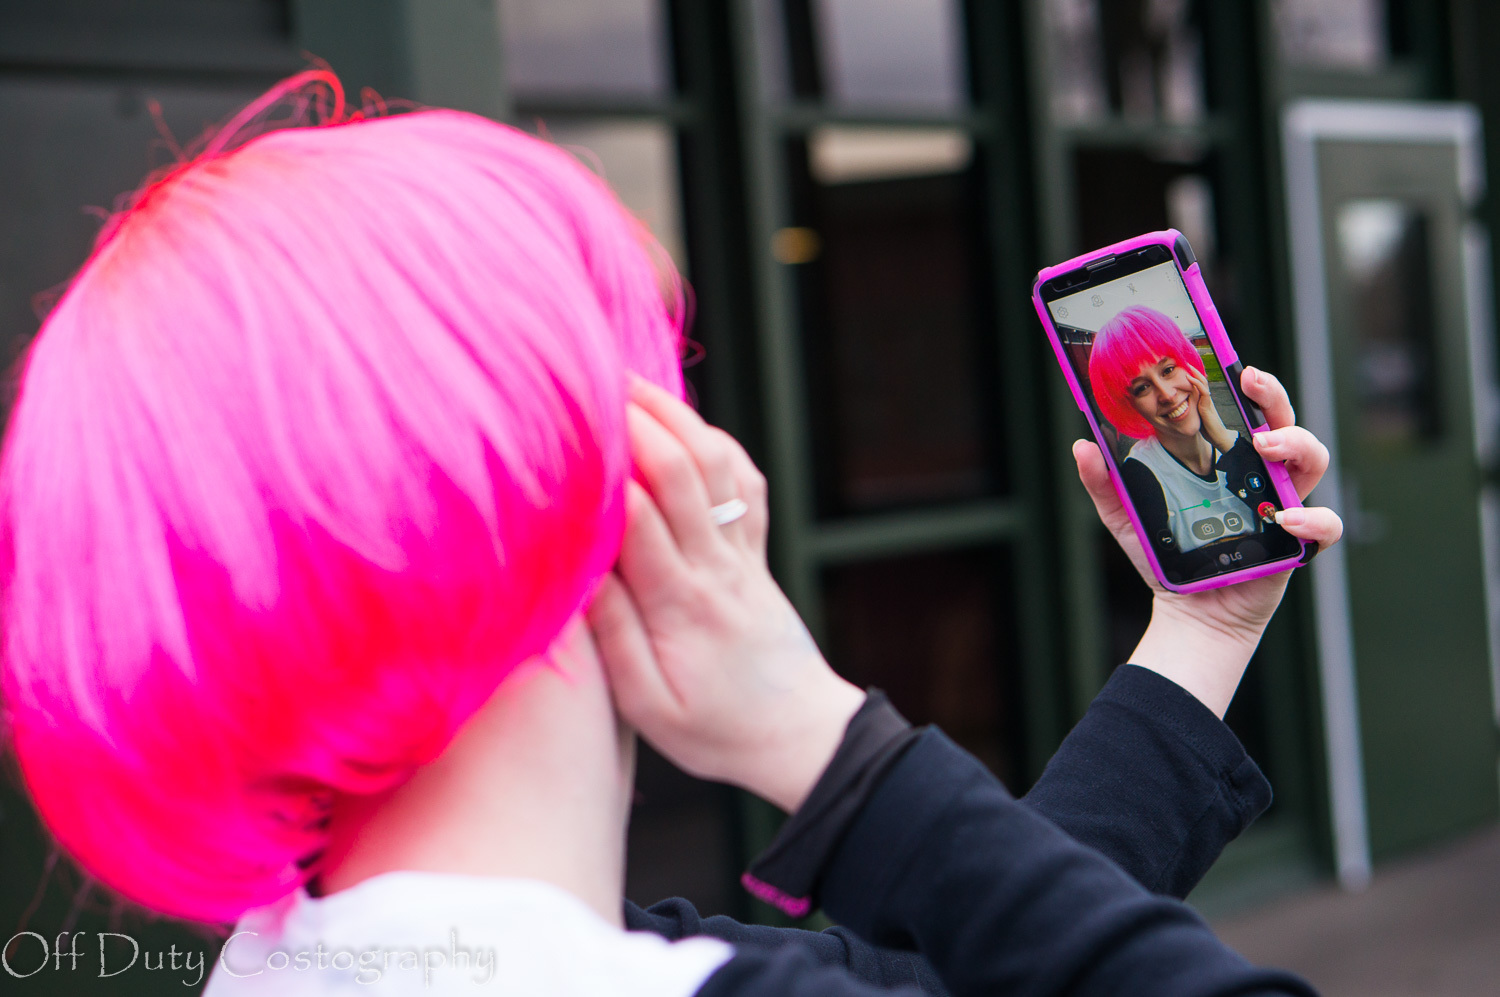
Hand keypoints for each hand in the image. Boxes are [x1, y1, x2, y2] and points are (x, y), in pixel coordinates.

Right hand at [587, 376, 863, 812]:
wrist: (799, 737)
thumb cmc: (715, 729)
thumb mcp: (649, 707)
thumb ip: (615, 637)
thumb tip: (581, 571)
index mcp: (682, 604)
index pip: (641, 517)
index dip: (606, 467)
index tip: (567, 430)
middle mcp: (717, 567)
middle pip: (683, 471)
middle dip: (639, 419)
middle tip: (593, 381)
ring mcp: (744, 554)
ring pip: (718, 464)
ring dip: (677, 416)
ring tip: (632, 384)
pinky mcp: (758, 553)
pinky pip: (748, 483)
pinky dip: (719, 445)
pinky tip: (691, 426)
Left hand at [1073, 366, 1341, 716]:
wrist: (1187, 611)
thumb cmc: (1166, 556)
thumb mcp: (1126, 516)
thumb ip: (1105, 483)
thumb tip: (1083, 446)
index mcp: (1227, 460)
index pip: (1246, 411)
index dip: (1249, 385)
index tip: (1236, 365)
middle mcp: (1261, 475)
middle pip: (1285, 422)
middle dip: (1274, 398)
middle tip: (1252, 386)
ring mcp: (1284, 504)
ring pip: (1314, 459)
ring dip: (1296, 444)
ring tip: (1264, 448)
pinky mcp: (1297, 543)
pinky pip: (1325, 525)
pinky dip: (1315, 519)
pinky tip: (1287, 518)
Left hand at [1185, 366, 1237, 454]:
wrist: (1217, 437)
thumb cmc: (1206, 428)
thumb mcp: (1195, 416)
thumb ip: (1190, 409)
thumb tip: (1178, 407)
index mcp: (1203, 399)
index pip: (1198, 383)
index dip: (1193, 375)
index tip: (1184, 367)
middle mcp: (1206, 398)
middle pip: (1201, 379)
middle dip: (1194, 370)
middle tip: (1185, 361)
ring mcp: (1207, 401)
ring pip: (1203, 383)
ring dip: (1195, 373)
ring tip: (1187, 365)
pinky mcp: (1207, 406)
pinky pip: (1203, 392)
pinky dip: (1196, 384)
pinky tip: (1190, 378)